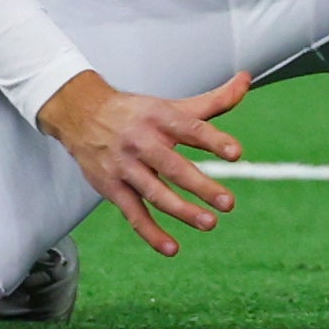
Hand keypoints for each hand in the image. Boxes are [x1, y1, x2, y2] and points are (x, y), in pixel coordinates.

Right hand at [36, 66, 250, 256]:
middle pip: (173, 166)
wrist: (82, 115)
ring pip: (155, 193)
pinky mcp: (112, 188)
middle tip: (228, 203)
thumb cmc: (137, 113)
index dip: (213, 140)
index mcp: (161, 118)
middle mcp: (142, 142)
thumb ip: (214, 100)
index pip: (191, 129)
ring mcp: (126, 167)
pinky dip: (151, 233)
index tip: (236, 153)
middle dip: (201, 186)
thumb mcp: (173, 104)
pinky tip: (172, 248)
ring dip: (182, 211)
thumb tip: (247, 80)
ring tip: (210, 223)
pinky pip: (133, 214)